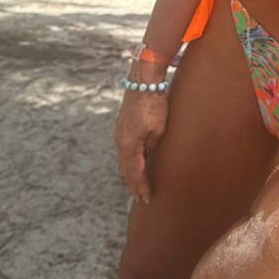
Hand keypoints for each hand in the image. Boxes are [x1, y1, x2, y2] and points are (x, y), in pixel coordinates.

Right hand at [114, 84, 168, 204]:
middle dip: (133, 184)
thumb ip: (153, 147)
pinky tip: (136, 161)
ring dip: (131, 173)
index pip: (135, 173)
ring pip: (124, 159)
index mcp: (129, 145)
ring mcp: (120, 132)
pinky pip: (125, 149)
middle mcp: (120, 141)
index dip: (141, 187)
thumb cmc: (154, 103)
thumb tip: (150, 157)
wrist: (144, 78)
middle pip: (126, 169)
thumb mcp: (159, 130)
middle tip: (140, 198)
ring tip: (138, 184)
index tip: (146, 199)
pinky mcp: (123, 125)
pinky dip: (130, 160)